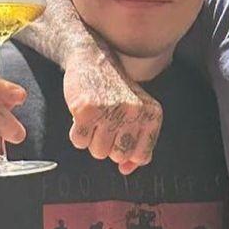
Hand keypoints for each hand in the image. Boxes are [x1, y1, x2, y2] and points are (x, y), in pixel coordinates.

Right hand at [63, 51, 162, 175]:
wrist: (93, 58)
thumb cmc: (115, 89)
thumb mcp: (136, 113)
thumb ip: (137, 144)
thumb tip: (127, 170)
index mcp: (152, 114)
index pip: (141, 156)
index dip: (126, 150)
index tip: (120, 134)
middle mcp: (135, 113)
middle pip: (118, 156)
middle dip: (107, 144)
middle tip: (105, 122)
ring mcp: (111, 111)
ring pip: (98, 152)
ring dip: (91, 138)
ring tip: (95, 116)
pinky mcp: (87, 110)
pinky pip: (78, 142)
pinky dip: (76, 133)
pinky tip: (82, 115)